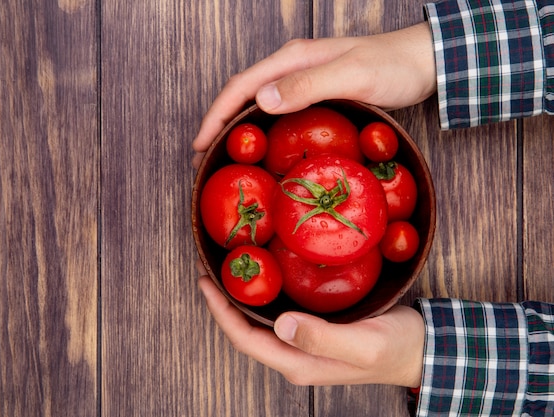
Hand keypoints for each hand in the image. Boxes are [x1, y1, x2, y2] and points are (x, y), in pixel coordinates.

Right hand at [193, 22, 434, 166]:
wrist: (423, 61)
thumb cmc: (392, 66)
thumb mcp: (352, 75)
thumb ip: (308, 84)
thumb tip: (261, 101)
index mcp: (293, 58)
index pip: (241, 86)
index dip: (216, 115)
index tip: (200, 144)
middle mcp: (292, 66)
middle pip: (242, 93)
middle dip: (218, 123)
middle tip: (203, 157)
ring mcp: (303, 79)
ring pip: (256, 102)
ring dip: (235, 126)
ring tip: (222, 154)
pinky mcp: (315, 92)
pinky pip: (276, 110)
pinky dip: (259, 128)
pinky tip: (259, 145)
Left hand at [197, 273, 424, 386]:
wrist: (421, 350)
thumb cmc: (397, 348)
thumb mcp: (364, 343)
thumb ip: (323, 339)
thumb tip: (280, 324)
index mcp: (300, 364)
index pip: (246, 340)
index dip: (220, 312)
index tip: (206, 281)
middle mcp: (295, 358)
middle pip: (246, 333)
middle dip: (224, 303)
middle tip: (212, 268)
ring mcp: (303, 347)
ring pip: (259, 324)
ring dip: (241, 300)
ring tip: (229, 269)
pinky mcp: (313, 333)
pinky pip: (277, 317)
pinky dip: (263, 298)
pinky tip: (264, 277)